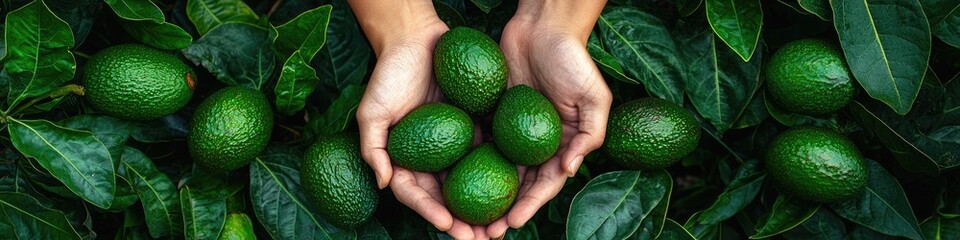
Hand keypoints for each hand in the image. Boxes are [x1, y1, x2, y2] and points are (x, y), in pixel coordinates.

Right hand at [350, 4, 482, 237]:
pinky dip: (501, 173)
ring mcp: (454, 144)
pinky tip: (517, 189)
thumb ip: (373, 148)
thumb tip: (383, 183)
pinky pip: (489, 153)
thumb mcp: (372, 111)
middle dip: (462, 224)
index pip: (417, 195)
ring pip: (472, 183)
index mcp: (406, 159)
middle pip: (447, 199)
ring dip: (485, 208)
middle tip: (480, 239)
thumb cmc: (390, 73)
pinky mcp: (474, 127)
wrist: (418, 39)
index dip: (431, 213)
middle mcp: (431, 157)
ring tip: (500, 227)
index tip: (449, 226)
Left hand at [485, 10, 611, 237]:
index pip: (544, 184)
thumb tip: (567, 170)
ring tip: (465, 216)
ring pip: (495, 170)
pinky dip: (468, 162)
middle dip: (503, 211)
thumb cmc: (573, 60)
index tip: (511, 224)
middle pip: (518, 185)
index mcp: (561, 144)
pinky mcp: (492, 115)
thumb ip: (589, 135)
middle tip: (484, 232)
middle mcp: (535, 142)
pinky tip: (451, 180)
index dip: (529, 206)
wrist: (543, 28)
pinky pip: (479, 141)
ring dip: (482, 195)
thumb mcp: (594, 98)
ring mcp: (512, 130)